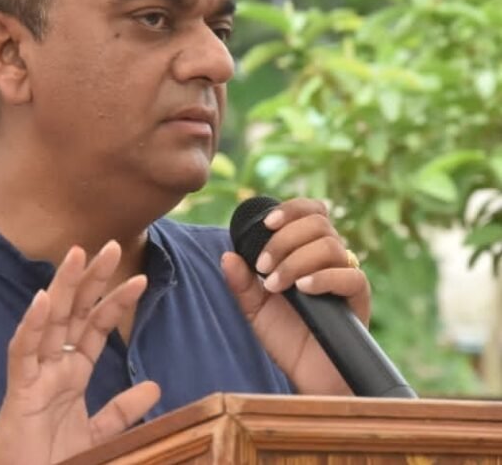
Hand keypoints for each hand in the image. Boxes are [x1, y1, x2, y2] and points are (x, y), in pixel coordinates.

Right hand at [0, 241, 160, 464]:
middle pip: (74, 313)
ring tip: (77, 255)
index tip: (140, 278)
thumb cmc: (51, 459)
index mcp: (72, 373)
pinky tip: (43, 300)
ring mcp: (34, 374)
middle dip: (91, 279)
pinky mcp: (18, 390)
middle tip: (111, 245)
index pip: (96, 327)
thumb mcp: (98, 433)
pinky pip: (22, 353)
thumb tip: (154, 385)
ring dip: (63, 288)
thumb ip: (122, 410)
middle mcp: (53, 366)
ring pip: (49, 321)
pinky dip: (32, 326)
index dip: (115, 302)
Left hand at [220, 198, 370, 394]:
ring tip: (276, 285)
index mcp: (308, 252)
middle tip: (264, 267)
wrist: (308, 375)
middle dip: (284, 239)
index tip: (267, 224)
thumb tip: (227, 256)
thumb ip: (242, 283)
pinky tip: (303, 289)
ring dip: (296, 260)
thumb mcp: (255, 309)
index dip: (291, 210)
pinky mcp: (359, 298)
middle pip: (318, 223)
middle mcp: (331, 259)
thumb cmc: (286, 338)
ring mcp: (347, 276)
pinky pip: (350, 276)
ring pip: (330, 246)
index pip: (311, 212)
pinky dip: (323, 277)